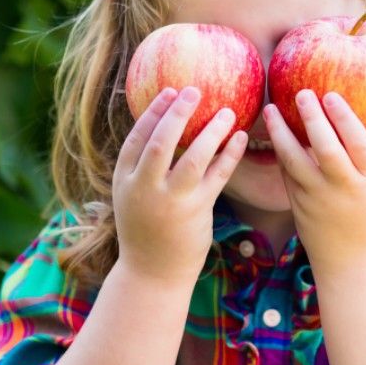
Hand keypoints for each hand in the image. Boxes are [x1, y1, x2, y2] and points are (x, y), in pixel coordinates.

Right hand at [113, 86, 247, 285]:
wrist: (152, 274)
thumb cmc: (145, 231)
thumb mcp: (132, 199)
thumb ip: (142, 170)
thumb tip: (162, 133)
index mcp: (125, 181)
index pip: (137, 138)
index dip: (153, 113)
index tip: (169, 92)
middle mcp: (145, 188)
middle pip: (161, 142)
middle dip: (178, 113)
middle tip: (194, 91)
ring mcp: (171, 201)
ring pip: (193, 157)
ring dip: (211, 131)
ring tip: (227, 111)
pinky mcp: (196, 211)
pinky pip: (217, 176)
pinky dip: (229, 154)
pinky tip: (240, 137)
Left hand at [264, 89, 365, 274]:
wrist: (352, 264)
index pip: (359, 143)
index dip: (345, 118)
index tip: (332, 95)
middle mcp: (344, 189)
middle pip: (326, 149)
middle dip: (312, 118)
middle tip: (301, 92)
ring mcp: (318, 199)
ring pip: (295, 161)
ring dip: (280, 133)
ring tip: (270, 109)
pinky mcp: (298, 206)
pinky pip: (287, 174)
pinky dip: (280, 152)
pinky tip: (273, 132)